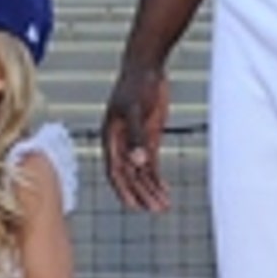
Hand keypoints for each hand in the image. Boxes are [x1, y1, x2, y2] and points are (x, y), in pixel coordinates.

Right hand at [103, 62, 172, 211]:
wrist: (147, 67)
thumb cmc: (136, 84)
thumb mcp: (136, 109)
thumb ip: (137, 137)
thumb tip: (138, 162)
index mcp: (111, 137)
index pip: (115, 170)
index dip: (123, 189)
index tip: (132, 206)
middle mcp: (121, 144)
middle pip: (130, 176)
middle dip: (142, 194)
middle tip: (155, 210)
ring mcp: (136, 142)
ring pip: (141, 173)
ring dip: (151, 190)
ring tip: (163, 206)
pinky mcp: (149, 139)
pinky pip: (151, 164)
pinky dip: (157, 179)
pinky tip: (165, 191)